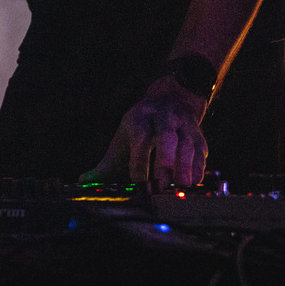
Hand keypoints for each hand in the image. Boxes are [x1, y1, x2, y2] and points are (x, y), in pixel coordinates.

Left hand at [82, 75, 208, 189]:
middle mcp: (164, 119)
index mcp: (141, 119)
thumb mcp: (122, 138)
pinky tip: (194, 183)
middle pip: (167, 137)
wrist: (171, 99)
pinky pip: (201, 151)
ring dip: (185, 166)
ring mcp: (183, 126)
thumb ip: (106, 164)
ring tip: (181, 186)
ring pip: (187, 144)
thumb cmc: (142, 126)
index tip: (138, 182)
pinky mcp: (198, 136)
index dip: (140, 161)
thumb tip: (84, 180)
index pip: (140, 138)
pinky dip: (199, 167)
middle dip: (166, 160)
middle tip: (163, 184)